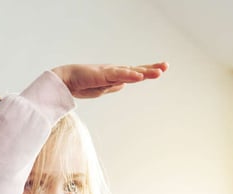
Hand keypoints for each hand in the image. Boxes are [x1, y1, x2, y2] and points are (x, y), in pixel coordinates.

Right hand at [51, 62, 167, 97]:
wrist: (66, 81)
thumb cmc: (81, 84)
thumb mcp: (101, 89)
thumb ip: (112, 86)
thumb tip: (124, 85)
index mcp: (115, 76)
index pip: (135, 73)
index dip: (147, 71)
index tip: (160, 69)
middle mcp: (115, 72)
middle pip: (137, 69)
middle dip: (151, 68)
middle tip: (166, 66)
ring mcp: (110, 72)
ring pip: (131, 71)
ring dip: (145, 71)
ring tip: (159, 72)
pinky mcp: (103, 74)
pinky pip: (119, 74)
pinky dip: (130, 75)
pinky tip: (139, 75)